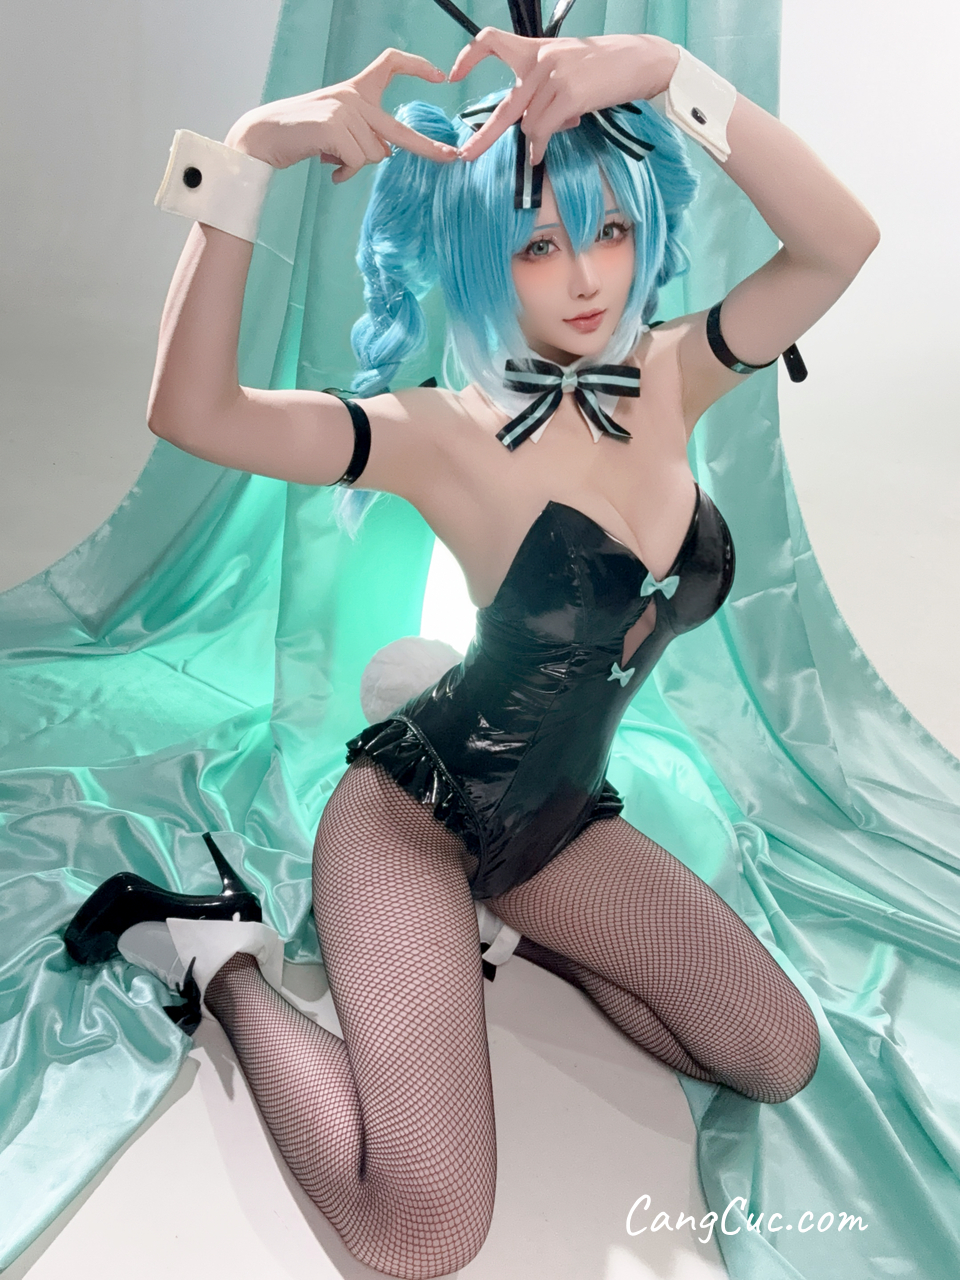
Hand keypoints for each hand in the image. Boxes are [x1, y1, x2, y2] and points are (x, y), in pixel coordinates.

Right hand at [225, 48, 456, 181]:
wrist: (264, 137)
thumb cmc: (302, 135)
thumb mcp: (338, 131)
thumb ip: (364, 136)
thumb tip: (386, 154)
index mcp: (355, 90)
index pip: (389, 64)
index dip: (415, 65)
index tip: (439, 75)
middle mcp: (354, 97)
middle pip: (398, 128)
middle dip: (427, 147)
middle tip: (452, 157)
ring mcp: (345, 110)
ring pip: (374, 155)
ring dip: (354, 165)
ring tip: (331, 157)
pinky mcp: (335, 127)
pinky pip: (357, 162)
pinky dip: (344, 172)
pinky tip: (329, 166)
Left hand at [450, 29, 678, 165]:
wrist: (639, 61)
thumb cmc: (605, 69)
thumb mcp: (567, 69)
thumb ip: (544, 92)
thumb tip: (533, 128)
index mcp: (536, 49)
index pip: (491, 40)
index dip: (469, 57)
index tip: (453, 74)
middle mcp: (540, 59)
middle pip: (505, 104)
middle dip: (484, 135)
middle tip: (466, 154)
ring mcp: (554, 76)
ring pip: (528, 124)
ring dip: (535, 141)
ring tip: (544, 146)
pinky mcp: (568, 94)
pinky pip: (542, 131)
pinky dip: (540, 147)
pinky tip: (540, 155)